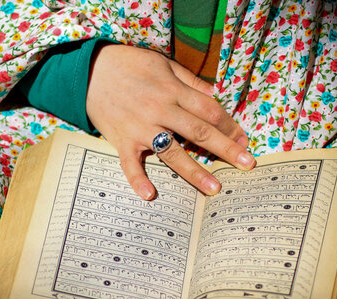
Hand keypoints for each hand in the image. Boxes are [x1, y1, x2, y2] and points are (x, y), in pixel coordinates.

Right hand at [86, 43, 255, 199]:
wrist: (89, 69)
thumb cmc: (130, 64)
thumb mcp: (164, 64)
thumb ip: (190, 82)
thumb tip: (215, 97)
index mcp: (173, 91)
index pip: (209, 111)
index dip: (229, 126)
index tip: (244, 140)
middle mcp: (160, 110)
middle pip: (199, 133)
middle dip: (225, 149)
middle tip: (247, 165)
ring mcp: (140, 128)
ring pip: (172, 152)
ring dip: (195, 171)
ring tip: (214, 188)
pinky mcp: (121, 140)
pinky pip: (130, 164)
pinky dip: (138, 180)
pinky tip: (150, 195)